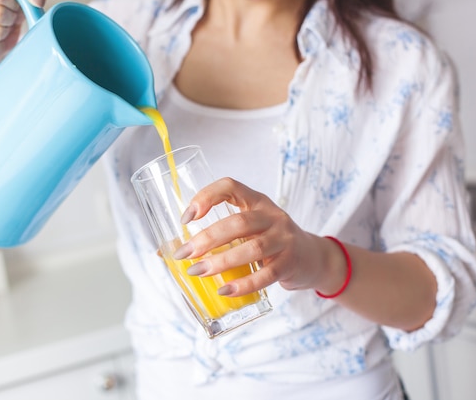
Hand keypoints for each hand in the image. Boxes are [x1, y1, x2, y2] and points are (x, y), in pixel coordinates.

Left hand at [174, 177, 345, 296]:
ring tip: (197, 272)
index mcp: (256, 201)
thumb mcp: (246, 229)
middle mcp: (272, 216)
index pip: (230, 185)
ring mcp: (283, 239)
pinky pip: (265, 275)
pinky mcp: (289, 263)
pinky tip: (223, 290)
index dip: (206, 196)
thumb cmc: (267, 241)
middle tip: (183, 254)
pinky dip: (243, 284)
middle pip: (238, 222)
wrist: (312, 258)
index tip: (187, 217)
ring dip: (220, 262)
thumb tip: (163, 252)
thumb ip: (214, 236)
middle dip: (207, 238)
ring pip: (251, 248)